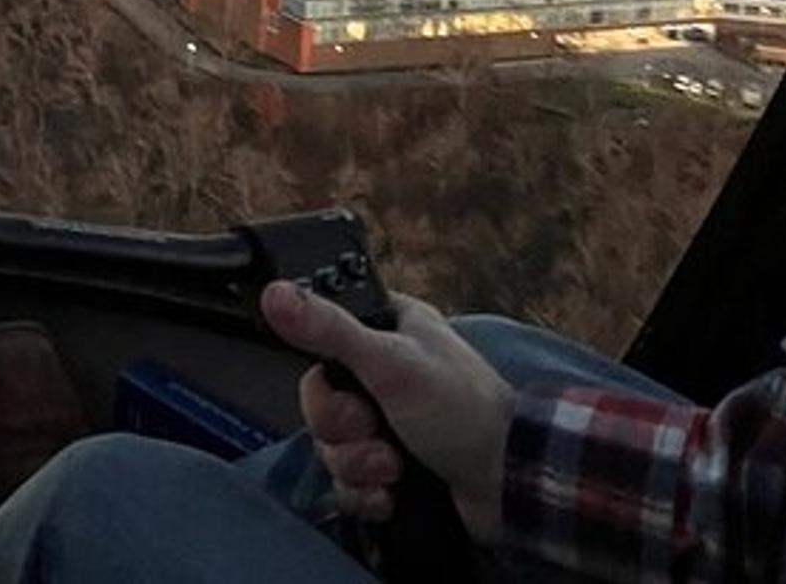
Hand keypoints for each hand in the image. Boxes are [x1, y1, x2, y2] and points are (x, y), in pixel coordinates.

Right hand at [260, 281, 514, 543]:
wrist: (511, 486)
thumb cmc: (465, 410)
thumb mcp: (391, 362)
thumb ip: (329, 329)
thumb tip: (274, 293)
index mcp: (388, 331)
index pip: (321, 338)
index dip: (321, 366)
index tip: (339, 380)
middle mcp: (384, 374)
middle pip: (320, 401)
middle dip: (342, 428)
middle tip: (373, 429)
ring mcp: (388, 424)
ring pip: (331, 446)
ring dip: (358, 464)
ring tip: (394, 467)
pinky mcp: (391, 469)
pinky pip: (348, 482)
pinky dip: (367, 492)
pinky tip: (393, 492)